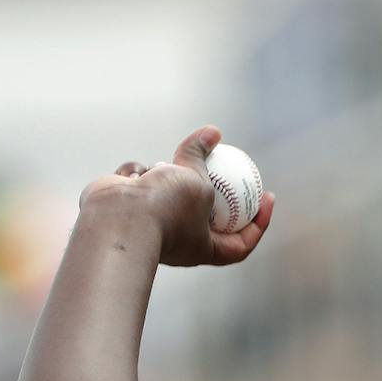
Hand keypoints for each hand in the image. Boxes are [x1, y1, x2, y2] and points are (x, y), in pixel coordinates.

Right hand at [77, 125, 274, 267]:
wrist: (114, 217)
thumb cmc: (164, 208)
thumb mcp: (197, 181)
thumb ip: (203, 157)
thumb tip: (213, 131)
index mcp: (204, 249)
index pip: (242, 242)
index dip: (260, 222)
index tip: (268, 195)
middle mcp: (180, 239)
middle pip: (207, 212)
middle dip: (211, 186)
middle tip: (226, 162)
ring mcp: (153, 221)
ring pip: (169, 186)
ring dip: (167, 173)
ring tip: (162, 170)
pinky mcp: (129, 204)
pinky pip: (142, 181)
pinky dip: (139, 174)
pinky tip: (132, 176)